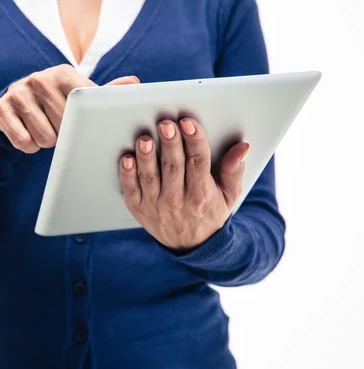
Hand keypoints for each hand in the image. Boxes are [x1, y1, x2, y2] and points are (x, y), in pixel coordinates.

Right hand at [0, 64, 138, 152]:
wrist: (15, 100)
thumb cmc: (56, 100)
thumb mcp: (78, 93)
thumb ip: (104, 92)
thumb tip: (134, 84)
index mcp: (63, 73)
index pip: (82, 106)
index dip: (83, 124)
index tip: (82, 128)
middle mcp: (39, 79)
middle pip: (64, 126)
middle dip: (64, 136)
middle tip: (59, 129)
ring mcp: (18, 93)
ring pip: (44, 137)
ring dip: (46, 142)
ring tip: (45, 131)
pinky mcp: (1, 109)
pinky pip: (23, 142)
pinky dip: (29, 146)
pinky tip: (29, 135)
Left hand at [119, 118, 249, 252]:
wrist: (190, 245)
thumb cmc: (209, 213)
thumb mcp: (229, 195)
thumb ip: (234, 170)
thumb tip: (242, 147)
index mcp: (201, 194)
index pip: (199, 163)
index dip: (195, 141)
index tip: (189, 123)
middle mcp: (177, 200)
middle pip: (173, 167)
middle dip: (170, 144)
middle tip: (166, 124)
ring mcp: (155, 204)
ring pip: (150, 177)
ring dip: (146, 158)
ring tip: (145, 140)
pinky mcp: (138, 207)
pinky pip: (131, 190)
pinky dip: (127, 175)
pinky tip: (127, 159)